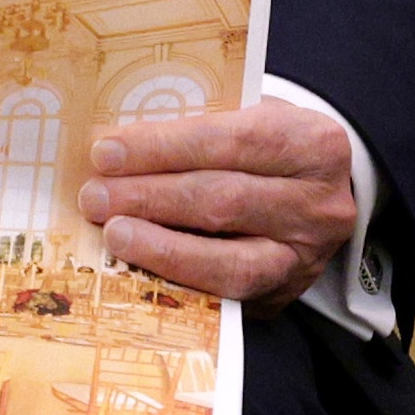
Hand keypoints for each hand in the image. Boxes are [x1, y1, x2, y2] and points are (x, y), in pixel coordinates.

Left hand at [76, 100, 356, 313]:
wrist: (318, 195)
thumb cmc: (269, 148)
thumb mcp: (251, 119)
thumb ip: (200, 127)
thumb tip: (119, 146)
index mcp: (313, 143)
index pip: (231, 141)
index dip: (164, 147)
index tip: (107, 152)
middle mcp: (319, 204)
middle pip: (223, 199)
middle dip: (150, 197)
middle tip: (95, 195)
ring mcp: (304, 257)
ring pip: (227, 260)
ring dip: (160, 246)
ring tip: (112, 232)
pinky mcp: (283, 295)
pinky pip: (225, 295)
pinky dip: (178, 278)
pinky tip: (139, 264)